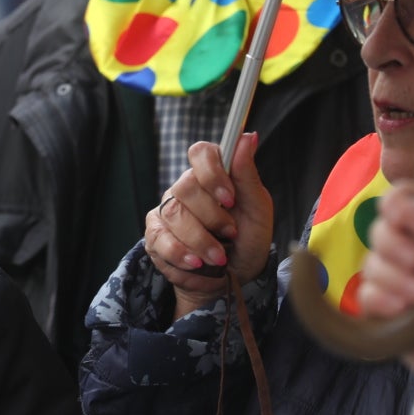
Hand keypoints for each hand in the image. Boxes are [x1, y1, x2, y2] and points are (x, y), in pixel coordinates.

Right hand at [144, 133, 273, 319]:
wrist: (233, 279)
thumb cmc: (248, 240)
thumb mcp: (258, 211)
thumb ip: (248, 174)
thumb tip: (248, 136)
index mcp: (212, 175)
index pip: (201, 153)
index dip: (212, 173)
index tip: (230, 198)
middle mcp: (185, 188)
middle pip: (185, 186)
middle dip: (212, 216)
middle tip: (231, 234)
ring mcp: (167, 210)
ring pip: (173, 214)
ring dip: (200, 240)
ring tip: (220, 258)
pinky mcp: (155, 235)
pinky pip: (160, 239)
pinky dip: (181, 254)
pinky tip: (197, 264)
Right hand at [359, 182, 413, 374]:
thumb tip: (407, 204)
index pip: (407, 199)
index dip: (397, 203)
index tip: (400, 215)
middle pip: (381, 229)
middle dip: (394, 245)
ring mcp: (400, 283)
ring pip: (370, 262)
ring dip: (393, 278)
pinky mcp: (387, 313)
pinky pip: (365, 295)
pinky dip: (381, 301)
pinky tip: (403, 312)